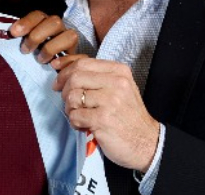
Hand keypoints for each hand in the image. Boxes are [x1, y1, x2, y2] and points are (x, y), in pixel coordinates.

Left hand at [9, 10, 77, 65]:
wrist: (52, 68)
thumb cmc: (34, 54)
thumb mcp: (25, 44)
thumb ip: (20, 38)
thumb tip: (7, 35)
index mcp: (45, 22)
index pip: (38, 15)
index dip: (26, 22)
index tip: (13, 33)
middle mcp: (59, 29)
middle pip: (55, 22)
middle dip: (38, 36)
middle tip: (25, 50)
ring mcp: (70, 41)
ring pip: (70, 36)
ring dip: (52, 48)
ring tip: (40, 60)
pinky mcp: (78, 56)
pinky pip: (79, 56)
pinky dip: (67, 60)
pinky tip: (54, 65)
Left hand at [53, 55, 159, 171]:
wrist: (147, 142)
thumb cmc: (127, 115)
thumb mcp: (119, 88)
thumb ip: (96, 77)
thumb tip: (62, 68)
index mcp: (119, 71)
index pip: (83, 63)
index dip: (65, 71)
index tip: (57, 82)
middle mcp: (117, 82)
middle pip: (75, 78)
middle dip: (65, 91)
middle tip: (69, 103)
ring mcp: (110, 101)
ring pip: (73, 97)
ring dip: (70, 109)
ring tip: (80, 116)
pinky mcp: (103, 119)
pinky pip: (75, 115)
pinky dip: (75, 122)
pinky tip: (85, 126)